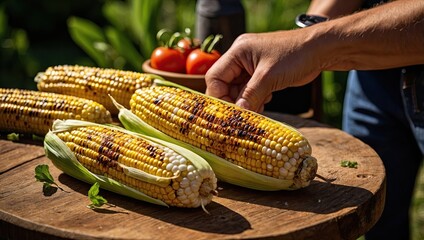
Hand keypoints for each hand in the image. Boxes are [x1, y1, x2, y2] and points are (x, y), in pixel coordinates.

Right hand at [205, 30, 323, 111]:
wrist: (321, 50)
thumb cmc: (295, 56)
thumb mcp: (269, 77)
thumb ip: (250, 96)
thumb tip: (237, 115)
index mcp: (237, 52)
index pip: (215, 77)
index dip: (219, 97)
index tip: (228, 113)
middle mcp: (241, 58)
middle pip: (225, 85)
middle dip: (234, 102)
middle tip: (242, 117)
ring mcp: (251, 66)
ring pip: (238, 90)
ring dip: (246, 103)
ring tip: (257, 111)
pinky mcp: (262, 74)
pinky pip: (250, 91)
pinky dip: (255, 100)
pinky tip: (265, 104)